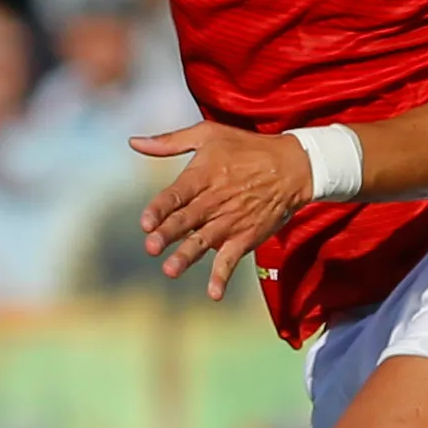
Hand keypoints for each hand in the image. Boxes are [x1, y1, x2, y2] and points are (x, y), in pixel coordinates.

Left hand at [131, 122, 314, 300]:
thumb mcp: (208, 134)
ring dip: (187, 256)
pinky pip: (231, 259)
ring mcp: (231, 222)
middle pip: (187, 220)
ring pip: (203, 241)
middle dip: (168, 234)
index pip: (176, 195)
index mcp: (202, 176)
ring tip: (170, 270)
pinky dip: (223, 276)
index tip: (146, 222)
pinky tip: (214, 293)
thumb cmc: (248, 148)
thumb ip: (169, 142)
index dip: (160, 208)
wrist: (294, 168)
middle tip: (151, 247)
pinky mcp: (246, 237)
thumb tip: (133, 142)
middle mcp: (214, 201)